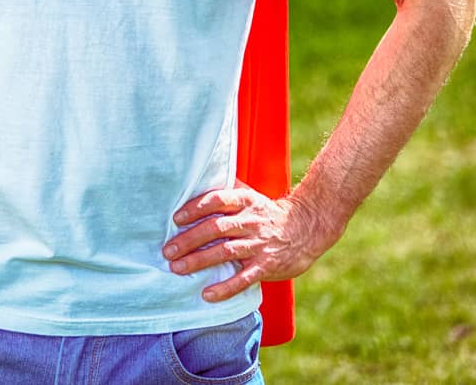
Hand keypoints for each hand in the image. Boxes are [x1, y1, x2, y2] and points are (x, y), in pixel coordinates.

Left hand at [163, 185, 338, 301]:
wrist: (307, 228)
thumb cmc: (267, 212)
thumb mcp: (249, 195)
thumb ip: (225, 189)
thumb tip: (193, 180)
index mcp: (244, 201)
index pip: (216, 200)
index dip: (195, 208)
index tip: (176, 219)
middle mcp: (251, 221)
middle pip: (216, 228)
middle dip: (189, 240)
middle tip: (168, 251)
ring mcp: (259, 244)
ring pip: (226, 252)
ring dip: (200, 261)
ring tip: (178, 269)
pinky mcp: (267, 265)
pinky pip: (244, 278)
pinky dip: (225, 287)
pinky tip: (208, 294)